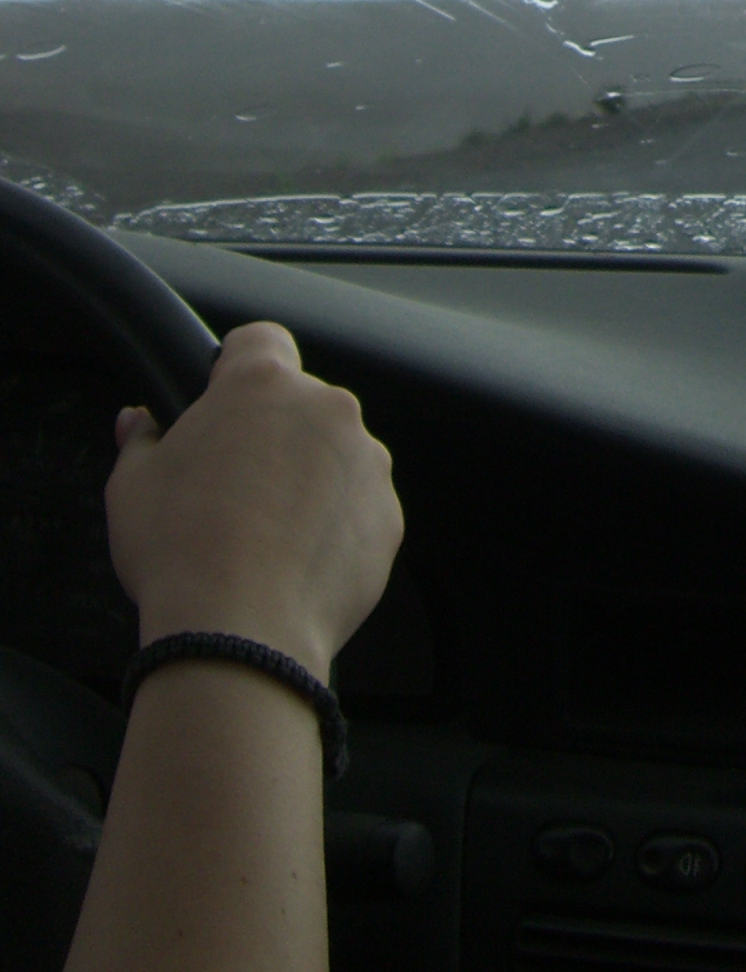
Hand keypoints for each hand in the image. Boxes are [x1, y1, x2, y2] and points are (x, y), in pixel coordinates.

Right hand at [106, 321, 403, 679]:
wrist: (241, 632)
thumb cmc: (180, 550)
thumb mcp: (131, 487)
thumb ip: (141, 440)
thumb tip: (137, 423)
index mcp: (262, 386)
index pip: (260, 339)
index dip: (236, 365)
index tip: (222, 397)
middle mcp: (326, 409)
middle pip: (299, 404)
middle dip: (272, 433)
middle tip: (232, 484)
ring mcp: (366, 462)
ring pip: (334, 455)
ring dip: (308, 478)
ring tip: (264, 533)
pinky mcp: (387, 515)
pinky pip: (358, 506)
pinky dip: (335, 524)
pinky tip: (296, 560)